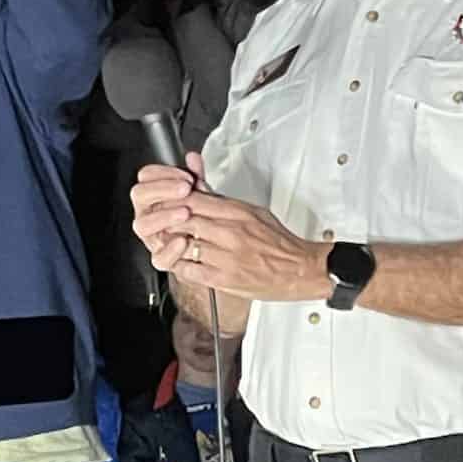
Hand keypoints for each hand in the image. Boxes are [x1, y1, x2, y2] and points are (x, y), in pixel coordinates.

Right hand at [129, 153, 200, 263]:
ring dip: (164, 216)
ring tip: (185, 212)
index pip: (145, 176)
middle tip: (185, 189)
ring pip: (143, 225)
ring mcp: (152, 236)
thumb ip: (195, 176)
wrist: (210, 248)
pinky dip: (170, 249)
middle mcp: (147, 214)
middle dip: (162, 189)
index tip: (185, 176)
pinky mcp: (161, 258)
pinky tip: (183, 240)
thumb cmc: (198, 218)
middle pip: (139, 195)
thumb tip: (193, 158)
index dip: (163, 173)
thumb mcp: (200, 195)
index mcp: (153, 196)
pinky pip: (158, 257)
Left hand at [168, 186, 329, 301]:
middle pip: (182, 220)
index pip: (192, 199)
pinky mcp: (223, 278)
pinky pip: (188, 270)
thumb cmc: (277, 242)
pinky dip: (179, 265)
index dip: (172, 201)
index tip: (167, 204)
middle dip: (167, 222)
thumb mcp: (252, 212)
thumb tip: (196, 183)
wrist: (300, 270)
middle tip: (162, 225)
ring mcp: (226, 256)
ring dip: (171, 244)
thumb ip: (221, 200)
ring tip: (170, 243)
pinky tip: (181, 261)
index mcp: (237, 213)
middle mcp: (231, 232)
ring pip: (182, 244)